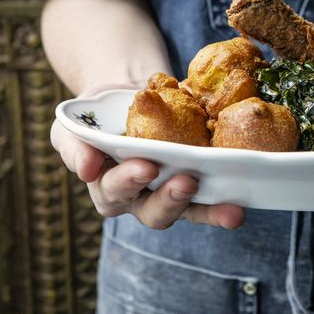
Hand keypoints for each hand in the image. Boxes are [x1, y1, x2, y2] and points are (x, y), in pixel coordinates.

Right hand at [50, 87, 243, 230]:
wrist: (128, 100)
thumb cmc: (96, 120)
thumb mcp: (73, 129)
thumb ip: (75, 147)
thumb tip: (87, 169)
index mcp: (109, 188)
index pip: (115, 191)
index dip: (129, 181)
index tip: (145, 166)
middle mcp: (141, 199)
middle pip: (154, 211)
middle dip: (171, 199)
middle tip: (186, 182)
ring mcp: (171, 194)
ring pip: (189, 211)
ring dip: (209, 212)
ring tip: (229, 209)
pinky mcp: (197, 186)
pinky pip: (211, 201)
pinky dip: (225, 206)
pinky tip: (240, 206)